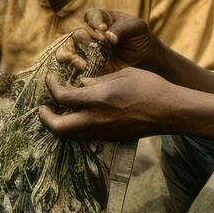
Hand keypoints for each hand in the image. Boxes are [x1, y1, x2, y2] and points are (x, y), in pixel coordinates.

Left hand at [38, 69, 176, 139]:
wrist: (170, 111)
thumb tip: (81, 83)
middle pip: (59, 128)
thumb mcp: (122, 74)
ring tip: (58, 112)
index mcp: (99, 98)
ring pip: (71, 136)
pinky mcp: (111, 138)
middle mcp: (97, 119)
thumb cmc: (149, 86)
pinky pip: (85, 136)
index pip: (63, 97)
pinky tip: (79, 117)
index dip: (51, 88)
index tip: (50, 79)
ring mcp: (104, 132)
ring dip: (60, 125)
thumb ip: (98, 80)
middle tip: (43, 108)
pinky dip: (76, 128)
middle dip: (46, 119)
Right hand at [56, 8, 156, 73]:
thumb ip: (122, 29)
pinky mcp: (88, 65)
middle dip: (86, 41)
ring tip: (83, 63)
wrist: (145, 57)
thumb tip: (109, 37)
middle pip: (78, 35)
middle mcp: (90, 33)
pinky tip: (84, 72)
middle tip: (98, 47)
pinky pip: (75, 67)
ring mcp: (87, 50)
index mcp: (101, 19)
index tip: (103, 30)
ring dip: (72, 56)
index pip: (91, 16)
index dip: (94, 22)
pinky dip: (75, 69)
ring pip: (70, 50)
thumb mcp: (136, 28)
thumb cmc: (139, 36)